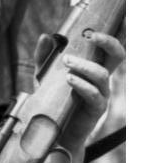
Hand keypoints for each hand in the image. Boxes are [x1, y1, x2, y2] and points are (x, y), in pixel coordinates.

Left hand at [34, 31, 124, 148]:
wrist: (54, 132)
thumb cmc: (54, 100)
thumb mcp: (45, 76)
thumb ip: (44, 57)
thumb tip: (45, 36)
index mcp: (94, 68)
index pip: (109, 49)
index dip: (106, 37)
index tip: (90, 31)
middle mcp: (102, 80)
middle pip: (118, 56)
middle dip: (108, 43)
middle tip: (89, 36)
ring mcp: (102, 94)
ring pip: (102, 74)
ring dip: (85, 65)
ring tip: (67, 62)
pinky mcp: (96, 109)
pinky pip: (94, 94)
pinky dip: (82, 84)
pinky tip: (69, 79)